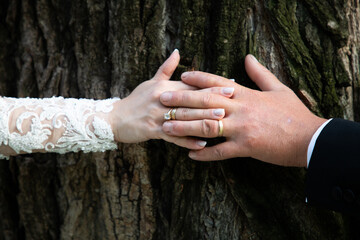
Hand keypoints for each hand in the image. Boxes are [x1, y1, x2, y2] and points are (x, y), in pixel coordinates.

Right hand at [110, 50, 233, 148]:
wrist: (115, 118)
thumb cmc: (136, 100)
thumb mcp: (150, 82)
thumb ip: (166, 69)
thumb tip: (178, 51)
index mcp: (164, 87)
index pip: (191, 85)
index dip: (211, 85)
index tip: (229, 84)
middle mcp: (162, 99)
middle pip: (190, 100)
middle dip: (212, 99)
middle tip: (232, 100)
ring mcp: (157, 115)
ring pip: (184, 117)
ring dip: (203, 119)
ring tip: (221, 121)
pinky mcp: (152, 130)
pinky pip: (173, 137)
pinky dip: (187, 141)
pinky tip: (202, 144)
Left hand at [159, 54, 326, 165]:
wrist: (310, 138)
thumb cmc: (294, 113)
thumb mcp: (279, 88)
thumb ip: (260, 73)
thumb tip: (247, 57)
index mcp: (247, 94)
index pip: (217, 83)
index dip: (199, 78)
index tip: (182, 76)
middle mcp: (240, 109)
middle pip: (205, 102)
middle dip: (181, 100)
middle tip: (162, 99)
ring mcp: (241, 129)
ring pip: (206, 126)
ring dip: (184, 127)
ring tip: (166, 127)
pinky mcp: (246, 148)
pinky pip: (219, 152)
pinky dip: (204, 154)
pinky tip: (190, 155)